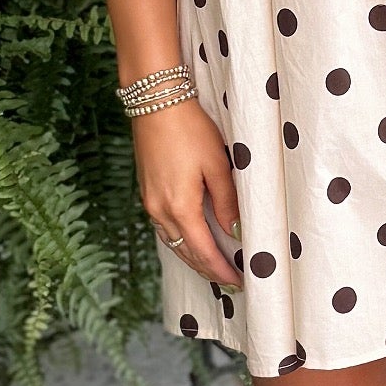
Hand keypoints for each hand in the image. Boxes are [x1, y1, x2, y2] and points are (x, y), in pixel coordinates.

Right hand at [133, 98, 243, 290]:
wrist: (155, 102)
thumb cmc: (189, 129)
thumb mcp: (218, 165)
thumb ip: (227, 201)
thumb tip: (234, 230)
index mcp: (180, 207)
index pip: (204, 252)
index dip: (221, 270)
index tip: (238, 282)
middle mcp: (159, 210)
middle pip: (185, 253)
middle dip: (207, 270)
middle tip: (229, 283)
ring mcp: (149, 202)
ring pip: (172, 242)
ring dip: (192, 257)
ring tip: (213, 266)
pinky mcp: (146, 191)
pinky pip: (163, 227)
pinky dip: (179, 240)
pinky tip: (190, 239)